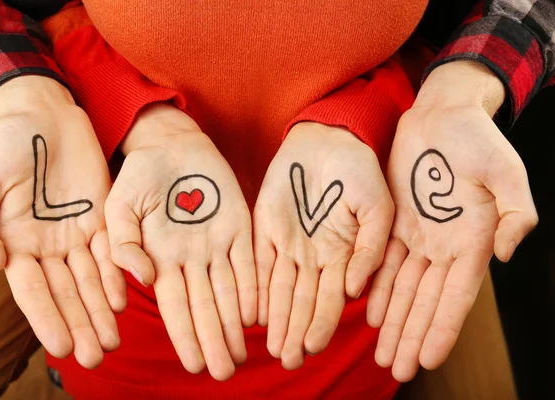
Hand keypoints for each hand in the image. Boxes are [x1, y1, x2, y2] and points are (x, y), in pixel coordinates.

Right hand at [0, 76, 125, 368]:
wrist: (44, 117)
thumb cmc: (7, 149)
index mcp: (16, 244)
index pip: (33, 292)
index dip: (47, 320)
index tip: (61, 348)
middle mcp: (48, 247)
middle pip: (66, 294)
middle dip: (80, 326)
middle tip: (95, 356)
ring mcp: (76, 234)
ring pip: (90, 281)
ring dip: (100, 311)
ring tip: (111, 340)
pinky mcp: (102, 218)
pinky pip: (111, 253)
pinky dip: (115, 277)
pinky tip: (121, 300)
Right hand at [105, 103, 256, 380]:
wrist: (171, 144)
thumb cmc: (140, 176)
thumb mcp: (119, 207)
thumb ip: (124, 244)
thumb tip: (143, 277)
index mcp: (162, 258)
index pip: (175, 306)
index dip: (185, 336)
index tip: (194, 363)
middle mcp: (192, 258)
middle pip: (205, 307)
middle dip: (214, 340)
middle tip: (224, 372)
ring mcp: (217, 243)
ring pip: (228, 291)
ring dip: (234, 323)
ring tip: (241, 354)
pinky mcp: (239, 225)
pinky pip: (247, 261)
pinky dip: (252, 287)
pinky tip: (256, 313)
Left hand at [254, 122, 393, 368]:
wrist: (329, 139)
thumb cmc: (360, 171)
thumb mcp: (378, 208)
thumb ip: (370, 250)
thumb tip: (354, 290)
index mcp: (342, 255)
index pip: (331, 299)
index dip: (322, 323)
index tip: (313, 347)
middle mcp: (314, 256)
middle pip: (303, 301)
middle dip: (296, 331)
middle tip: (288, 359)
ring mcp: (288, 243)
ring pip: (280, 289)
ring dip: (276, 318)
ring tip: (272, 346)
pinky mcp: (265, 228)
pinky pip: (258, 263)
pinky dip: (255, 287)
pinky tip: (252, 312)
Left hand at [368, 61, 537, 380]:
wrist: (442, 115)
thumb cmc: (476, 139)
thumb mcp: (505, 170)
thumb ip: (514, 213)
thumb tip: (505, 254)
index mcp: (473, 240)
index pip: (455, 297)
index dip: (441, 329)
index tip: (425, 359)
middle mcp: (445, 245)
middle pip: (425, 301)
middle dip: (411, 336)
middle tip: (396, 369)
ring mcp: (420, 236)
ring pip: (403, 288)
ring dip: (393, 322)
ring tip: (382, 352)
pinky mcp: (396, 222)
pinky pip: (383, 263)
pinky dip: (377, 289)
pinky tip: (368, 313)